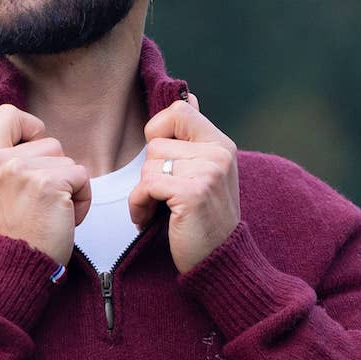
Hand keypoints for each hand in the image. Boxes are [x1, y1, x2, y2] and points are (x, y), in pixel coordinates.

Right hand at [0, 104, 90, 266]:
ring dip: (69, 186)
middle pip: (49, 142)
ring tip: (50, 211)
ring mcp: (24, 171)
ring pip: (67, 160)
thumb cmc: (8, 232)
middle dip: (54, 170)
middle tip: (38, 201)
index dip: (29, 127)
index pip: (7, 114)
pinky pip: (82, 176)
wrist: (14, 267)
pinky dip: (82, 199)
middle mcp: (0, 161)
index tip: (33, 149)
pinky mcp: (51, 184)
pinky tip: (64, 218)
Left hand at [128, 92, 239, 272]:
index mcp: (221, 144)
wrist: (218, 262)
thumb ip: (195, 138)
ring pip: (148, 166)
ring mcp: (208, 172)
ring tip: (159, 211)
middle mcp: (219, 154)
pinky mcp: (193, 193)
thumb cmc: (205, 220)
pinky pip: (146, 186)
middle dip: (150, 173)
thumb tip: (188, 96)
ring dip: (143, 192)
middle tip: (163, 197)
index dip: (159, 131)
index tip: (163, 160)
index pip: (179, 110)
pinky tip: (148, 220)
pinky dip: (139, 205)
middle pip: (156, 144)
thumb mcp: (207, 173)